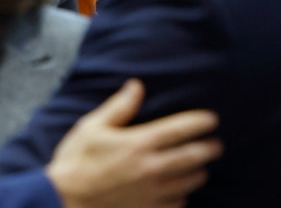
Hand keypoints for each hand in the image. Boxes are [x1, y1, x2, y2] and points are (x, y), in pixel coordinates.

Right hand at [48, 79, 221, 207]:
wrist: (64, 199)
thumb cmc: (76, 160)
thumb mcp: (91, 127)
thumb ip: (119, 107)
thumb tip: (136, 86)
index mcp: (138, 144)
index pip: (179, 130)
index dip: (199, 123)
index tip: (211, 119)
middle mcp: (151, 168)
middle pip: (193, 157)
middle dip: (209, 149)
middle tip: (216, 144)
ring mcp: (152, 193)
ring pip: (189, 181)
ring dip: (198, 172)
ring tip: (199, 167)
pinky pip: (178, 203)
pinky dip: (182, 195)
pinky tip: (178, 190)